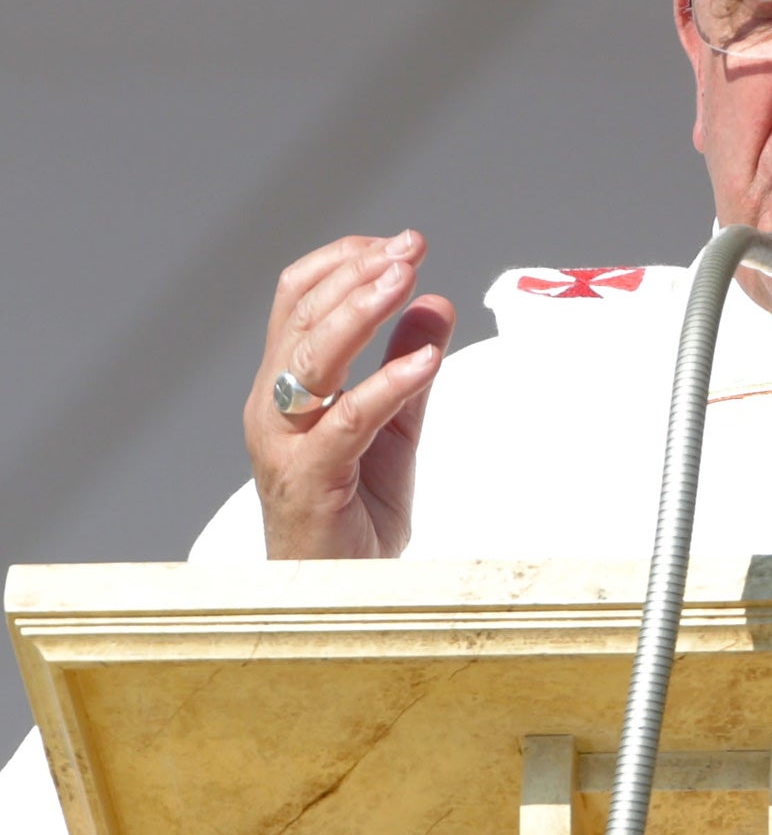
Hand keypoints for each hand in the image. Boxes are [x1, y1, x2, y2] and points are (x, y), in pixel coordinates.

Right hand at [243, 230, 456, 558]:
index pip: (297, 300)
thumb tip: (437, 301)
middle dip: (359, 273)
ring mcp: (285, 442)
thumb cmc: (355, 508)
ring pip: (311, 360)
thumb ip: (408, 363)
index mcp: (284, 384)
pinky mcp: (309, 479)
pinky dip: (387, 383)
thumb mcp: (394, 421)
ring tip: (407, 279)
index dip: (345, 262)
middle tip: (412, 245)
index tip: (401, 243)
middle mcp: (272, 406)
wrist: (340, 591)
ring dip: (361, 312)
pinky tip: (425, 361)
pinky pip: (347, 420)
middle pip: (302, 318)